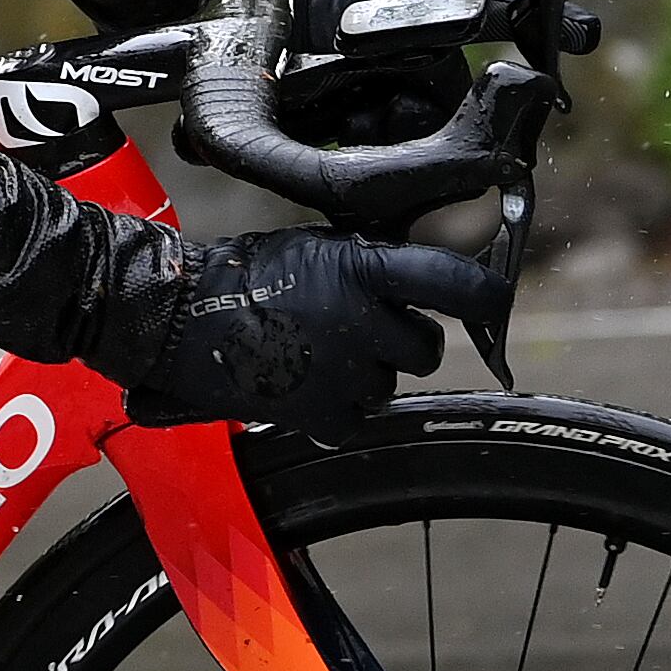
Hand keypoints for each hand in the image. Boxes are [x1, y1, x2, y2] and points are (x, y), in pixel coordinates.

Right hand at [109, 228, 498, 438]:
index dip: (484, 296)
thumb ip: (370, 266)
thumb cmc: (242, 277)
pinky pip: (354, 421)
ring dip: (361, 376)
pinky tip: (300, 384)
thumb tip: (417, 283)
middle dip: (398, 343)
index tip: (492, 303)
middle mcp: (361, 321)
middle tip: (355, 331)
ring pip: (386, 387)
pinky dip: (334, 411)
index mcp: (361, 269)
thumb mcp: (317, 250)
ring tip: (309, 354)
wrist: (177, 319)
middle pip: (424, 348)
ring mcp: (343, 373)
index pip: (452, 281)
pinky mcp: (320, 415)